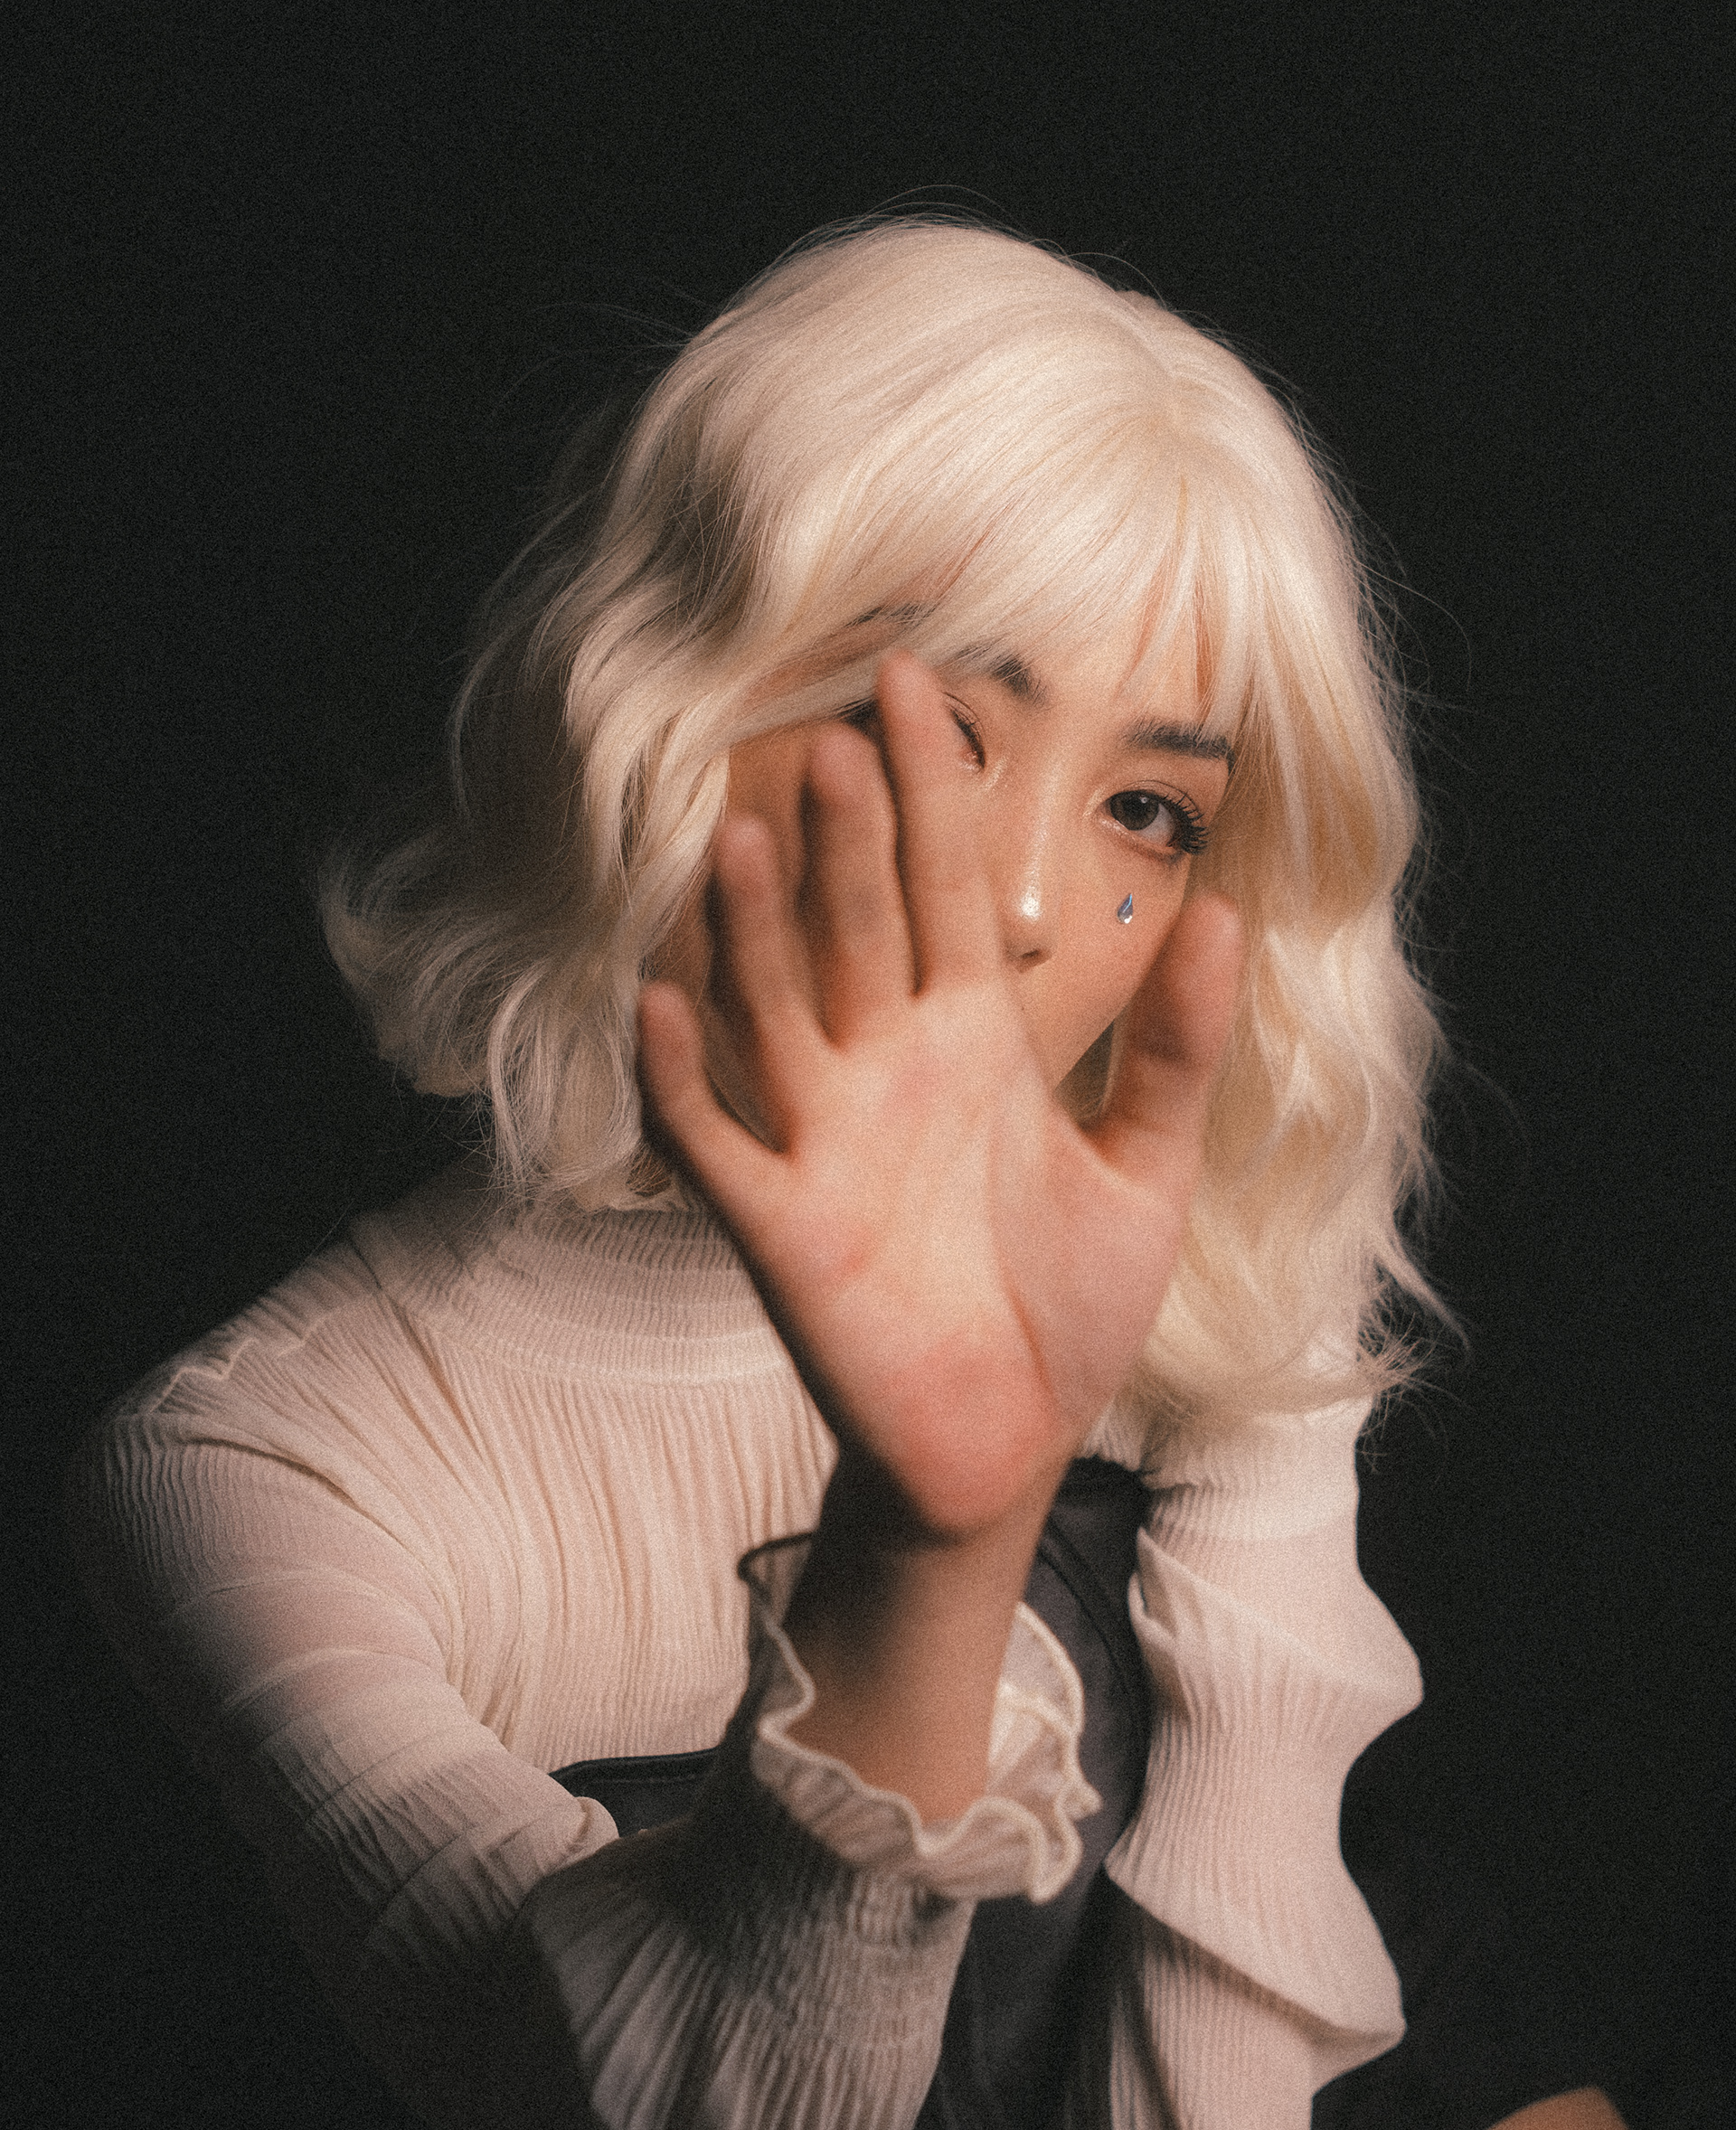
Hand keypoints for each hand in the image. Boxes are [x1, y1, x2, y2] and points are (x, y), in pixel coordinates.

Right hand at [636, 652, 1241, 1545]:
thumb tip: (1227, 915)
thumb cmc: (1069, 1308)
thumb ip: (1178, 1051)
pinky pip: (716, 1139)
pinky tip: (664, 1003)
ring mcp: (825, 1141)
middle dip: (847, 838)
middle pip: (856, 926)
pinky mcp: (780, 1227)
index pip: (947, 888)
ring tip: (744, 840)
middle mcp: (889, 1070)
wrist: (1009, 1445)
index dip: (935, 792)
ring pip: (775, 1010)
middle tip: (838, 735)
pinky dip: (685, 1078)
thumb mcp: (1149, 1173)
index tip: (923, 684)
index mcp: (975, 1041)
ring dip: (755, 933)